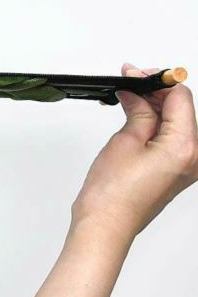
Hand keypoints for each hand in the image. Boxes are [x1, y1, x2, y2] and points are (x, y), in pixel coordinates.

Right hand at [72, 63, 197, 240]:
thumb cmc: (113, 192)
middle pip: (181, 109)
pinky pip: (171, 137)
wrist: (106, 223)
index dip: (156, 81)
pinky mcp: (175, 170)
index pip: (180, 98)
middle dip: (155, 92)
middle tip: (127, 80)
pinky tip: (134, 114)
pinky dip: (154, 123)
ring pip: (176, 122)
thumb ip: (137, 111)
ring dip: (153, 106)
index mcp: (185, 147)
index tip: (134, 73)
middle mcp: (194, 157)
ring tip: (127, 97)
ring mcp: (187, 165)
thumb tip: (135, 93)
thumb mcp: (125, 140)